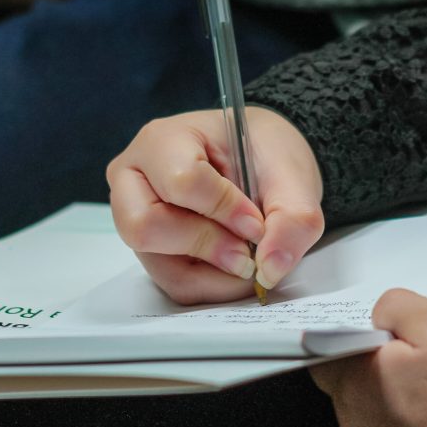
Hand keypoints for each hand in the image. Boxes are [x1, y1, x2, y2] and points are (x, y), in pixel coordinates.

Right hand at [107, 108, 323, 304]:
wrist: (258, 162)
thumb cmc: (261, 153)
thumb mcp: (290, 172)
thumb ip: (293, 217)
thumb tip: (271, 268)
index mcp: (161, 141)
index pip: (181, 181)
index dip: (224, 209)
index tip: (257, 222)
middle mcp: (133, 180)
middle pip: (147, 227)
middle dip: (207, 245)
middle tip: (248, 249)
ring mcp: (135, 220)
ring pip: (161, 266)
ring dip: (215, 273)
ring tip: (248, 258)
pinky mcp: (151, 253)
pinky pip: (175, 285)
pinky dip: (214, 285)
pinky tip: (236, 266)